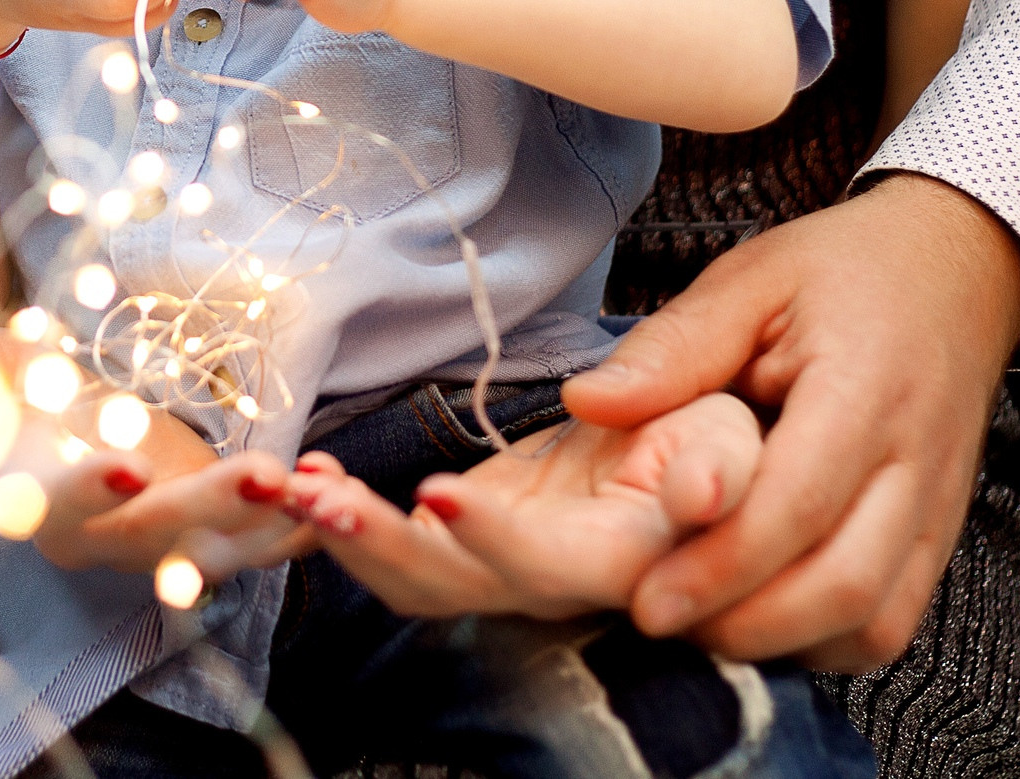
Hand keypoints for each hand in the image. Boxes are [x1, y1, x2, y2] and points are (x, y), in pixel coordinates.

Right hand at [27, 411, 314, 580]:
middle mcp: (99, 538)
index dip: (92, 489)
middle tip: (265, 476)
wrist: (44, 426)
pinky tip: (328, 479)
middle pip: (154, 535)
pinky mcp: (207, 531)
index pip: (58, 504)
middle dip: (212, 508)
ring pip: (216, 550)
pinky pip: (257, 541)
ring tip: (312, 484)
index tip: (130, 467)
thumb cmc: (3, 392)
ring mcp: (159, 543)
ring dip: (270, 523)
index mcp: (34, 500)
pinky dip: (297, 519)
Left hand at [277, 392, 761, 618]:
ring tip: (288, 486)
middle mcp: (549, 581)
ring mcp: (501, 567)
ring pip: (411, 577)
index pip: (549, 565)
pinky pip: (397, 545)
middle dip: (379, 544)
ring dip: (342, 535)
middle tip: (318, 497)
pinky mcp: (469, 540)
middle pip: (454, 585)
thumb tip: (704, 496)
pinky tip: (305, 477)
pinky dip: (341, 514)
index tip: (439, 494)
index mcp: (615, 559)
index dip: (493, 541)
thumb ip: (719, 467)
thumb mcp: (730, 433)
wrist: (684, 448)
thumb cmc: (713, 437)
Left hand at [561, 173, 1019, 669]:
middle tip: (660, 619)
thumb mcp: (749, 280)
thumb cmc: (842, 272)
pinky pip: (893, 620)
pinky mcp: (940, 536)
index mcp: (864, 387)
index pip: (798, 503)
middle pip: (845, 585)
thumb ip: (672, 348)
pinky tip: (762, 617)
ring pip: (876, 621)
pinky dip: (825, 640)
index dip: (721, 564)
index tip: (646, 599)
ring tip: (702, 624)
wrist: (957, 269)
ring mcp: (938, 507)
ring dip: (785, 642)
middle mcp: (916, 461)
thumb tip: (585, 403)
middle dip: (745, 623)